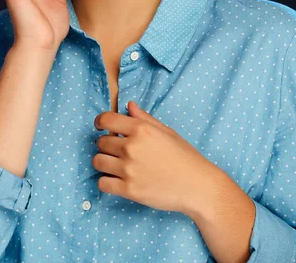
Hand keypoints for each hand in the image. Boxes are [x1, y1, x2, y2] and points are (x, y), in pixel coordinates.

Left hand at [92, 101, 220, 215]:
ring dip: (104, 162)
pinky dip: (106, 182)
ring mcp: (129, 169)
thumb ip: (145, 118)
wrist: (197, 186)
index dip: (100, 122)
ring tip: (116, 165)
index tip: (100, 126)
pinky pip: (103, 183)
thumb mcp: (166, 131)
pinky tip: (117, 180)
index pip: (106, 119)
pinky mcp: (129, 190)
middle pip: (101, 142)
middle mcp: (132, 147)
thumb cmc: (185, 156)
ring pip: (98, 161)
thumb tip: (129, 105)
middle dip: (107, 145)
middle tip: (118, 150)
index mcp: (141, 129)